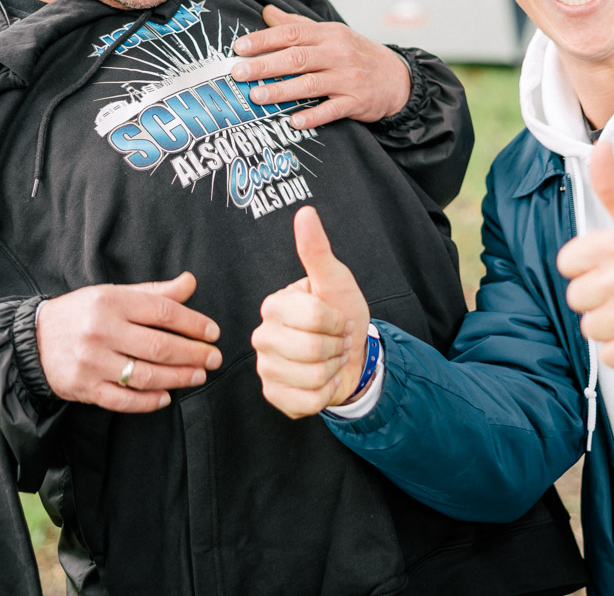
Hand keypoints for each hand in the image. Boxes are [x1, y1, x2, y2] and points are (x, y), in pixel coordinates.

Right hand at [36, 272, 222, 412]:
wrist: (32, 340)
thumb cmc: (82, 313)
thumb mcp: (114, 294)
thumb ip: (154, 293)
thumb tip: (191, 282)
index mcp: (112, 302)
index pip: (163, 312)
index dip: (193, 323)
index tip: (213, 332)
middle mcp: (102, 330)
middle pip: (159, 346)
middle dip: (193, 354)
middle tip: (214, 359)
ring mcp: (93, 361)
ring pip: (145, 375)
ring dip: (178, 378)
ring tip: (198, 377)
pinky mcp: (85, 388)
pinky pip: (123, 400)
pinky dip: (148, 401)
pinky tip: (166, 398)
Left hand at [230, 5, 409, 129]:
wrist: (398, 78)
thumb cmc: (356, 54)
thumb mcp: (331, 34)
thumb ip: (297, 24)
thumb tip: (266, 11)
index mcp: (328, 34)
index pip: (291, 32)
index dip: (264, 40)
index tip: (239, 48)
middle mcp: (337, 53)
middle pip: (297, 58)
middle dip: (265, 65)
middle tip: (239, 73)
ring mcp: (348, 78)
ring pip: (310, 84)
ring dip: (282, 90)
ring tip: (257, 96)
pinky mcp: (356, 102)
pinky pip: (332, 110)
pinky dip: (313, 116)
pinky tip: (294, 121)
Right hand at [252, 206, 371, 418]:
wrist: (351, 356)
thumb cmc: (341, 313)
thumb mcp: (335, 281)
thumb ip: (317, 250)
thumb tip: (305, 212)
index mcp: (274, 305)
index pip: (312, 316)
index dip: (336, 321)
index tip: (338, 319)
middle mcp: (262, 335)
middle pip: (312, 350)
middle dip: (337, 347)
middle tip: (337, 341)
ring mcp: (265, 368)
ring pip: (311, 377)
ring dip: (333, 370)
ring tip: (331, 359)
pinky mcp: (273, 395)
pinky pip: (306, 402)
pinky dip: (326, 393)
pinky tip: (324, 381)